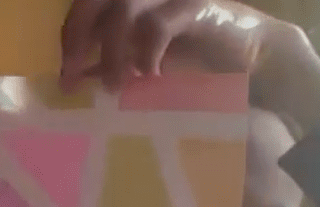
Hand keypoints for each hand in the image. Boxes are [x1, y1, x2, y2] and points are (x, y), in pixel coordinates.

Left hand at [60, 0, 319, 133]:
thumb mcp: (142, 62)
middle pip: (92, 0)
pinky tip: (148, 76)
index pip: (83, 10)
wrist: (252, 52)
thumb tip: (79, 80)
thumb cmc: (194, 59)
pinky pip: (158, 24)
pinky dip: (147, 52)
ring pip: (123, 9)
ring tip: (116, 85)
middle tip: (74, 76)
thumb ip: (113, 63)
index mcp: (126, 3)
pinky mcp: (193, 6)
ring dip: (112, 50)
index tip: (67, 80)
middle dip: (78, 37)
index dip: (70, 41)